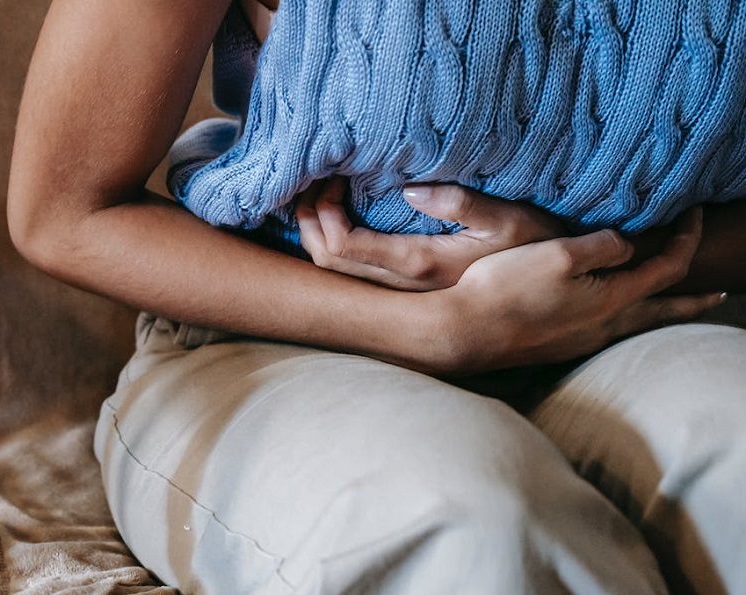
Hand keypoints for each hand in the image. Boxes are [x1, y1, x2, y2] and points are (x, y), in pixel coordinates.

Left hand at [296, 178, 568, 290]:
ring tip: (320, 193)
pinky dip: (333, 241)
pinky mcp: (407, 286)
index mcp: (420, 264)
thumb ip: (464, 204)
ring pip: (335, 270)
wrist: (554, 291)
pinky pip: (352, 269)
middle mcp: (403, 285)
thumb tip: (410, 191)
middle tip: (314, 179)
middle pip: (327, 261)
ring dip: (316, 232)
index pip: (344, 247)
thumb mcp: (512, 220)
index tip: (332, 176)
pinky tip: (339, 215)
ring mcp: (402, 289)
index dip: (323, 214)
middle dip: (309, 220)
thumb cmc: (538, 248)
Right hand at [431, 208, 725, 373]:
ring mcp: (580, 340)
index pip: (667, 267)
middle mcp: (604, 326)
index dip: (686, 238)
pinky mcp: (557, 346)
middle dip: (693, 300)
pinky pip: (608, 331)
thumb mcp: (558, 253)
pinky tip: (612, 317)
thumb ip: (602, 245)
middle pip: (663, 311)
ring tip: (671, 306)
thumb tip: (625, 245)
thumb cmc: (506, 290)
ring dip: (661, 312)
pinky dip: (627, 319)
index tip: (694, 213)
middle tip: (719, 295)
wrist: (464, 332)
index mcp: (612, 299)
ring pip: (636, 324)